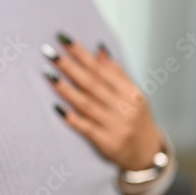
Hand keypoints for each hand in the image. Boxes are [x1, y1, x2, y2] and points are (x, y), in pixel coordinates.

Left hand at [42, 35, 163, 170]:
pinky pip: (86, 128)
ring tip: (48, 74)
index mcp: (131, 93)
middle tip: (50, 53)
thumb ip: (116, 73)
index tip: (63, 39)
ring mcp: (117, 126)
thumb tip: (99, 48)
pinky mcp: (107, 143)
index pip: (101, 69)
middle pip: (92, 84)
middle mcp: (125, 108)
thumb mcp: (133, 95)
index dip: (81, 53)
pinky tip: (56, 108)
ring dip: (66, 88)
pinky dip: (72, 118)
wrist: (146, 155)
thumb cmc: (135, 119)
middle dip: (69, 66)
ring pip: (87, 104)